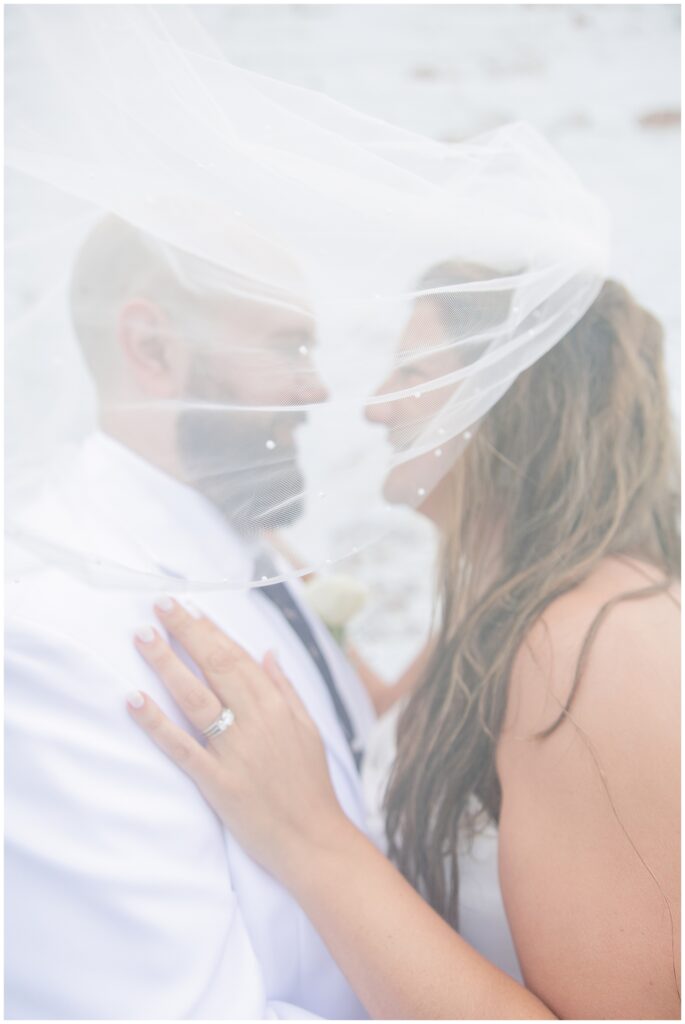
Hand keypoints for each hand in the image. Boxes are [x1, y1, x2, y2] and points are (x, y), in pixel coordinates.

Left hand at [127, 598, 347, 882]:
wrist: (314, 841)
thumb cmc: (311, 787)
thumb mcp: (310, 730)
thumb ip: (287, 689)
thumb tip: (268, 653)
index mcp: (277, 706)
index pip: (238, 657)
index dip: (211, 631)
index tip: (189, 608)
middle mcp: (256, 721)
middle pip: (215, 666)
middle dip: (185, 632)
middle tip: (160, 605)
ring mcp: (236, 751)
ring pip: (195, 698)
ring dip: (166, 664)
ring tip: (143, 636)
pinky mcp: (219, 782)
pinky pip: (182, 747)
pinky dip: (157, 722)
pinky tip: (134, 699)